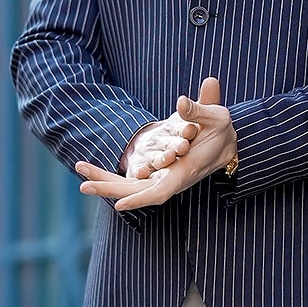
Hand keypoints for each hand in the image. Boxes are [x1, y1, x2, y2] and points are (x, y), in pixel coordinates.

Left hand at [78, 77, 236, 211]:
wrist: (227, 144)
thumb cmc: (223, 130)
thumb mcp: (216, 117)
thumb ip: (199, 109)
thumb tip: (181, 101)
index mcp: (185, 172)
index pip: (160, 192)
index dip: (140, 199)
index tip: (120, 205)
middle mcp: (171, 180)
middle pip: (136, 192)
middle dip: (109, 187)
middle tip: (82, 183)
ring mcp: (163, 179)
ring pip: (130, 186)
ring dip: (105, 181)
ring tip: (80, 168)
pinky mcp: (158, 175)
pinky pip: (132, 181)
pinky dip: (114, 179)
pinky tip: (95, 174)